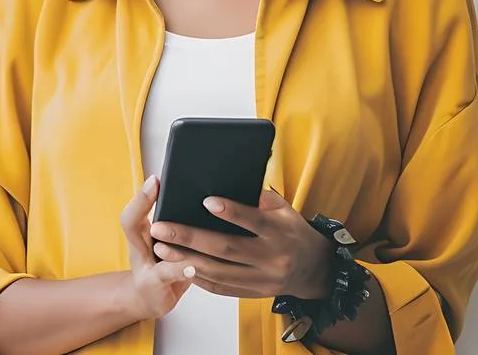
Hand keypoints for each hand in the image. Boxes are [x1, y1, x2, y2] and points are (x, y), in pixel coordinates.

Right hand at [119, 175, 194, 319]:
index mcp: (142, 233)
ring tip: (176, 228)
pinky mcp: (158, 287)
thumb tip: (204, 191)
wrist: (149, 298)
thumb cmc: (163, 263)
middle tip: (154, 184)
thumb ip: (176, 220)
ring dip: (166, 243)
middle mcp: (140, 249)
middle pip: (131, 224)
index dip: (142, 195)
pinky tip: (192, 267)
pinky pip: (168, 276)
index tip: (155, 178)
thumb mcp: (164, 240)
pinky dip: (180, 271)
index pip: (135, 210)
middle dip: (141, 203)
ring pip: (152, 251)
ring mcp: (146, 269)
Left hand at [148, 188, 330, 300]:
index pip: (253, 221)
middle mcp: (271, 258)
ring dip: (186, 260)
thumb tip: (234, 184)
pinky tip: (178, 266)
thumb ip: (262, 199)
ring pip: (219, 272)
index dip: (231, 212)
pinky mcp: (254, 294)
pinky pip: (222, 288)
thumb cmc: (294, 232)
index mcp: (280, 233)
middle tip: (161, 228)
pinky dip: (199, 278)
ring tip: (161, 248)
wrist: (316, 270)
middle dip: (190, 238)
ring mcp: (262, 279)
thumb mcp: (286, 210)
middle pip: (227, 249)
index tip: (206, 201)